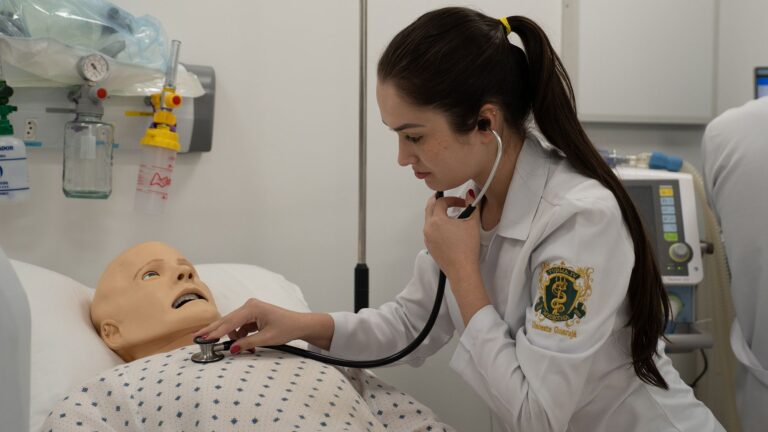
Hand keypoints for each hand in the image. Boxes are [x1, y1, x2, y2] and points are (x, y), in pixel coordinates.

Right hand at [194, 298, 308, 351]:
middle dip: (214, 331)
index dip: (215, 332)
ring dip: (234, 338)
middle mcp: (248, 305)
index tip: (203, 339)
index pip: (229, 322)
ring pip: (233, 325)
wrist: (299, 324)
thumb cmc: (286, 328)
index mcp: (252, 308)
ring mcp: (250, 309)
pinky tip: (246, 345)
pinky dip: (240, 336)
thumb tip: (232, 349)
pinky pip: (240, 327)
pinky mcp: (252, 315)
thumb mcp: (266, 339)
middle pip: (227, 321)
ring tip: (243, 350)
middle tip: (197, 338)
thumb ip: (248, 343)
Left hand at [423, 191, 480, 281]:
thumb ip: (472, 206)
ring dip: (437, 214)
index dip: (452, 199)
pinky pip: (430, 231)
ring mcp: (427, 238)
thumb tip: (471, 196)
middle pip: (429, 208)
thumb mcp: (473, 223)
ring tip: (448, 214)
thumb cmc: (467, 249)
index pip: (440, 201)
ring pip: (428, 220)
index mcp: (437, 220)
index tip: (462, 203)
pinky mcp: (429, 246)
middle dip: (438, 201)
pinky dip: (436, 226)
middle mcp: (428, 228)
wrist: (462, 270)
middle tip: (446, 200)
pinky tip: (447, 229)